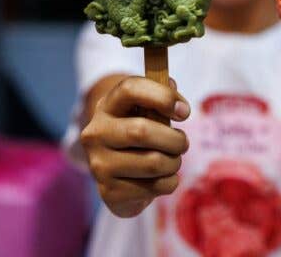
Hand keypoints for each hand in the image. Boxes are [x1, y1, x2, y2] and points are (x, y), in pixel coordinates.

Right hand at [80, 76, 190, 217]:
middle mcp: (96, 133)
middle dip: (175, 139)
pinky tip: (163, 178)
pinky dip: (169, 183)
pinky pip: (154, 187)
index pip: (130, 89)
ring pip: (153, 163)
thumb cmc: (140, 131)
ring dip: (174, 163)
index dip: (162, 96)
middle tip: (183, 143)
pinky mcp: (109, 192)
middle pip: (141, 132)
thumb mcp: (148, 110)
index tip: (184, 112)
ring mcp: (99, 164)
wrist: (120, 174)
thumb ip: (162, 95)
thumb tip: (173, 90)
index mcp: (107, 105)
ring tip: (173, 160)